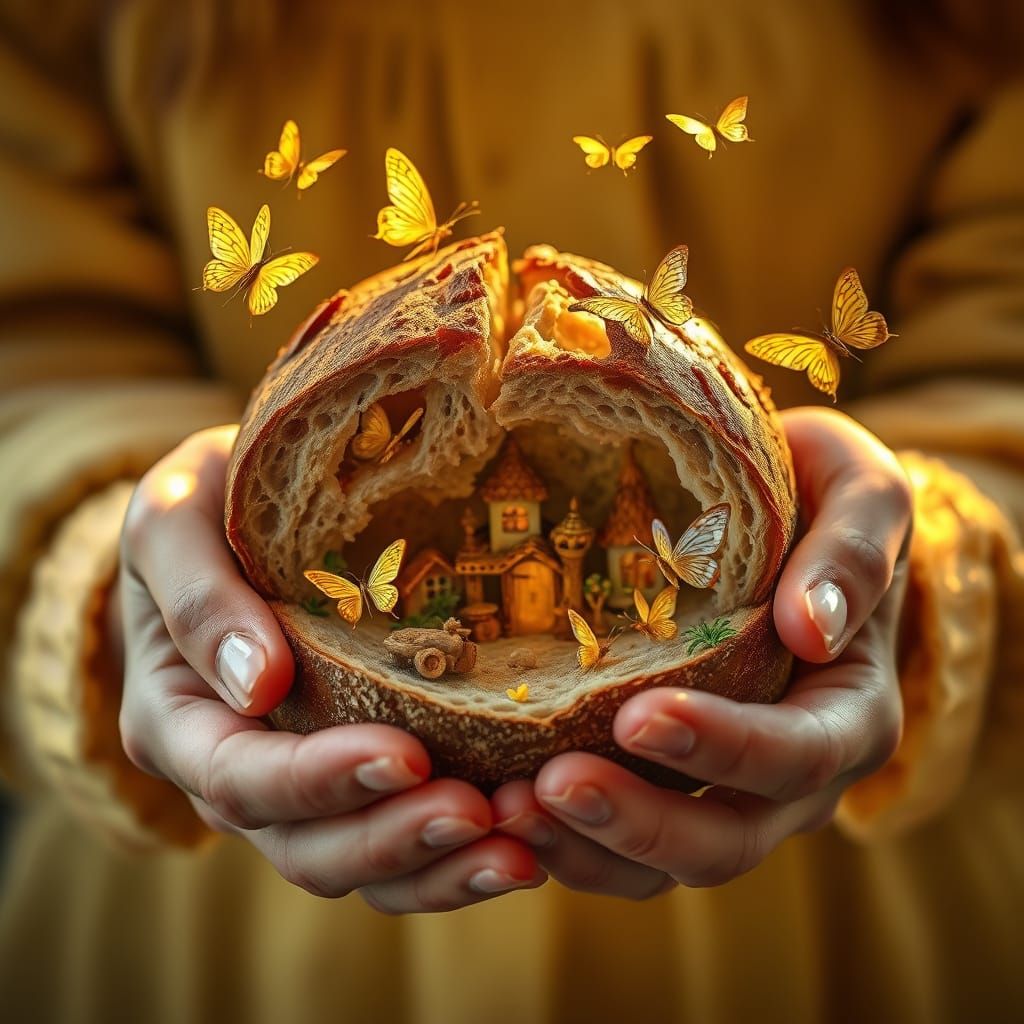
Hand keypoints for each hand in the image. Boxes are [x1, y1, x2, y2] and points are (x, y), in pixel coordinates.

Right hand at [116, 425, 544, 911]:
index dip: (320, 780)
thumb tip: (259, 685)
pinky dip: (454, 857)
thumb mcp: (174, 520)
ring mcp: (298, 786)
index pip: (239, 777)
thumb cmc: (204, 503)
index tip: (407, 754)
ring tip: (522, 849)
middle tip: (482, 812)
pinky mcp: (355, 778)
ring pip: (360, 865)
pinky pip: (399, 844)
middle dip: (395, 837)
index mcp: (177, 720)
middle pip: (306, 845)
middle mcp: (234, 773)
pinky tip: (521, 839)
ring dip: (439, 867)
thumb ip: (198, 595)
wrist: (237, 512)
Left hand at [492, 408, 911, 897]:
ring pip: (665, 864)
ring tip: (507, 809)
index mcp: (851, 711)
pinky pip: (621, 845)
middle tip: (552, 783)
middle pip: (727, 840)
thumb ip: (854, 551)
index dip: (723, 748)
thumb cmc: (824, 494)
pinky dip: (565, 840)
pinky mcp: (669, 789)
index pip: (799, 753)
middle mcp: (795, 776)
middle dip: (639, 821)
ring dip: (586, 849)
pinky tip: (500, 806)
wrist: (790, 515)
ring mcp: (729, 792)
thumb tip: (812, 628)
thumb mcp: (862, 492)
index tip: (638, 715)